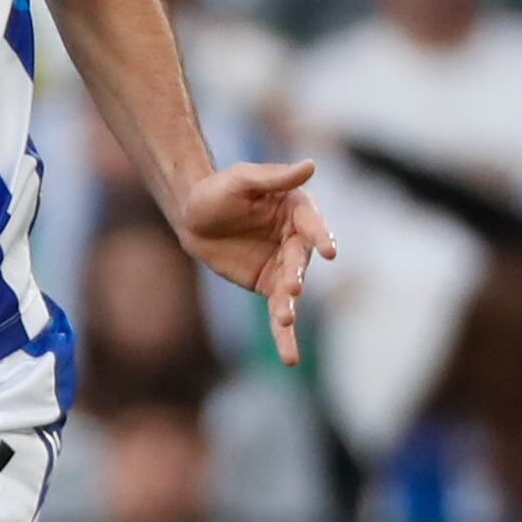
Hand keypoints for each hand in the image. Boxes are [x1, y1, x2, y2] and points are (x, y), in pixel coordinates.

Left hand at [173, 159, 336, 367]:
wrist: (192, 215)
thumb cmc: (218, 190)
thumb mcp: (241, 179)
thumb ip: (274, 177)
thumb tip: (311, 164)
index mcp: (297, 209)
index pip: (312, 223)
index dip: (319, 235)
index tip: (329, 250)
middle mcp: (297, 238)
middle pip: (301, 260)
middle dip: (296, 274)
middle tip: (291, 287)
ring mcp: (284, 265)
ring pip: (291, 289)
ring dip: (289, 306)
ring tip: (285, 319)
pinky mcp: (268, 285)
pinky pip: (279, 312)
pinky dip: (284, 334)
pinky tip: (290, 358)